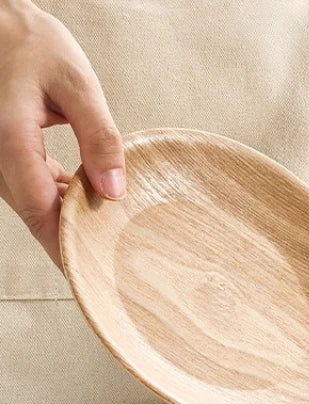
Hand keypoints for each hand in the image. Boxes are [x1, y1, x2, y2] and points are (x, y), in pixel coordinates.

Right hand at [0, 0, 124, 266]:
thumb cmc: (29, 41)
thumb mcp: (75, 83)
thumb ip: (99, 136)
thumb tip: (115, 190)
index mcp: (10, 139)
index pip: (39, 210)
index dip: (65, 245)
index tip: (90, 273)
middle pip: (36, 214)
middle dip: (72, 242)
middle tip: (110, 266)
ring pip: (34, 204)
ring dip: (68, 221)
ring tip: (107, 238)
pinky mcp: (6, 152)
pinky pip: (33, 187)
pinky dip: (61, 199)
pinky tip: (89, 201)